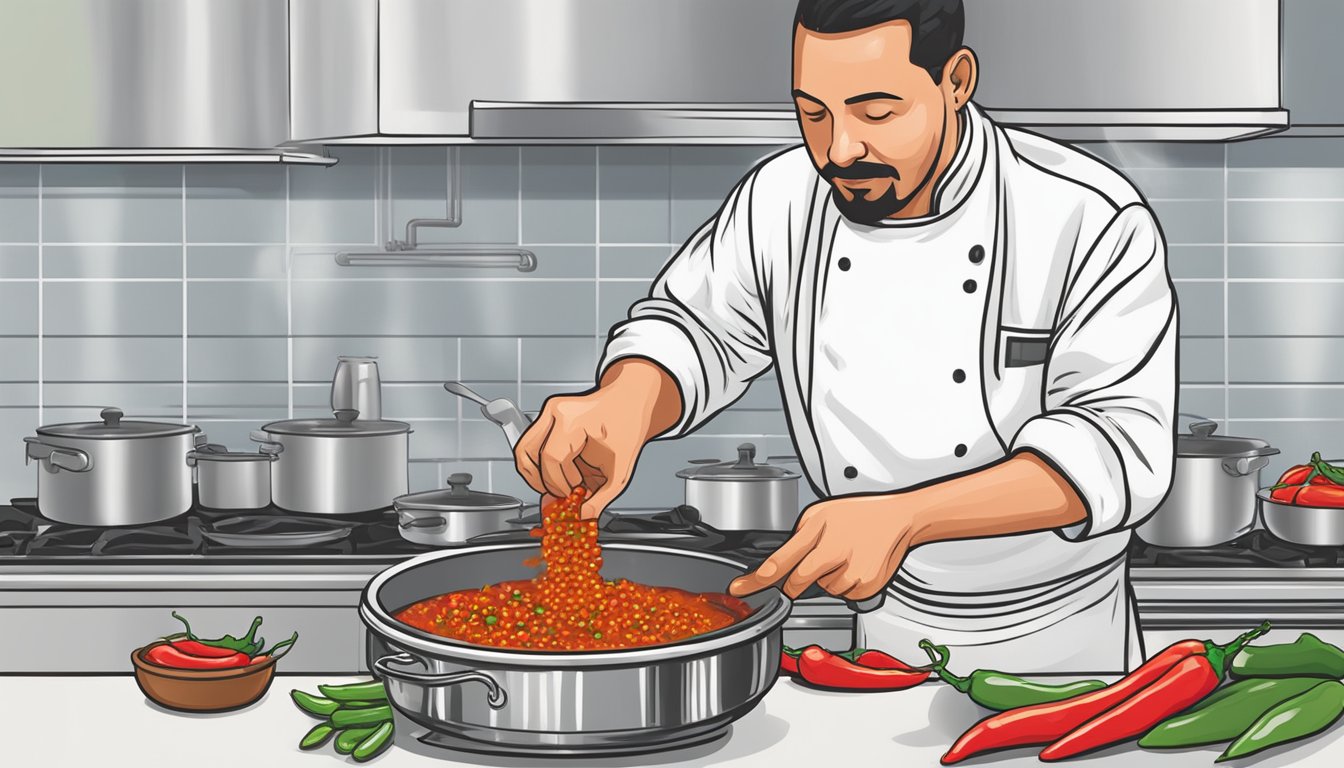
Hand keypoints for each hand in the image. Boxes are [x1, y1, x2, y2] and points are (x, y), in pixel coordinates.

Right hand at [513, 360, 681, 518]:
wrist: (630, 402)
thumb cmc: (628, 425)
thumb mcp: (620, 468)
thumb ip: (601, 498)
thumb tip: (583, 516)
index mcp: (573, 419)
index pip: (552, 458)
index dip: (559, 483)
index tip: (571, 493)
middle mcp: (555, 412)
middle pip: (527, 453)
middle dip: (539, 481)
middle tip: (556, 494)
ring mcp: (549, 413)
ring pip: (523, 449)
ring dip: (533, 474)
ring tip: (553, 486)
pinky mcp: (547, 418)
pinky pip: (532, 445)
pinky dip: (539, 465)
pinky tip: (558, 474)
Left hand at [728, 494, 929, 600]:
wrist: (899, 519)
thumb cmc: (859, 514)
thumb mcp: (821, 513)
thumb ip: (799, 535)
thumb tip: (782, 559)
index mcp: (817, 532)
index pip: (779, 562)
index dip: (756, 580)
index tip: (739, 589)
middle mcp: (833, 553)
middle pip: (797, 583)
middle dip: (795, 581)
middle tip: (818, 560)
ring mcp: (850, 572)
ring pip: (822, 588)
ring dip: (827, 578)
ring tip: (847, 555)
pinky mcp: (865, 586)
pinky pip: (843, 594)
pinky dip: (845, 584)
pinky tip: (857, 564)